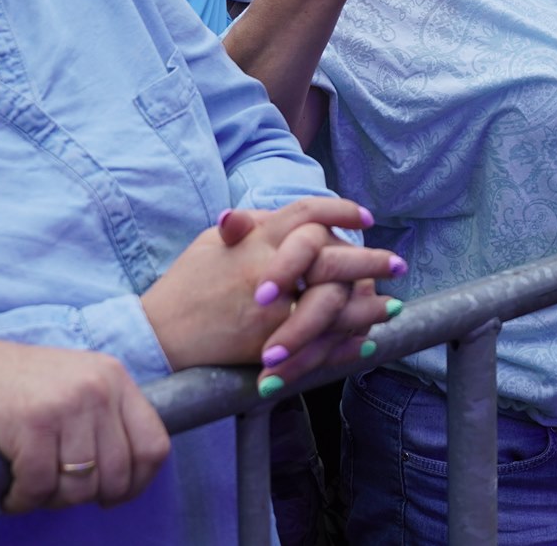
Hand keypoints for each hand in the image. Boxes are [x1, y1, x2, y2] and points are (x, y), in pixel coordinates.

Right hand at [0, 334, 171, 513]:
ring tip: (29, 488)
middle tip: (55, 492)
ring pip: (81, 486)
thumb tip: (127, 477)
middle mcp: (97, 387)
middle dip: (86, 497)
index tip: (110, 495)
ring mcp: (65, 404)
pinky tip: (8, 490)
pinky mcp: (31, 424)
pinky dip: (22, 500)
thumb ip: (104, 418)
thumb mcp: (73, 384)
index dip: (136, 482)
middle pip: (118, 474)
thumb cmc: (8, 385)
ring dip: (51, 501)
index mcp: (114, 377)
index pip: (154, 445)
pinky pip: (40, 488)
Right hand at [139, 198, 399, 373]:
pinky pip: (318, 343)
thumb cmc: (185, 285)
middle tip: (396, 263)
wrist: (160, 334)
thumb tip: (281, 216)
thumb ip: (250, 227)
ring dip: (367, 305)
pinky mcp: (269, 345)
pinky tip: (364, 339)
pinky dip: (345, 343)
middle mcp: (268, 269)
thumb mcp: (211, 243)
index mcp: (256, 238)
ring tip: (391, 306)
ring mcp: (270, 310)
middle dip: (369, 261)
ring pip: (332, 303)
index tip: (366, 218)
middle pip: (331, 258)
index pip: (307, 214)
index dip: (340, 212)